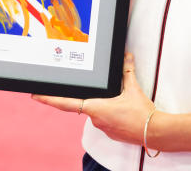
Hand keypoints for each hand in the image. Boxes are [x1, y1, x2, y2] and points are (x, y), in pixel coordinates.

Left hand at [31, 53, 154, 144]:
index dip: (49, 99)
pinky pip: (106, 120)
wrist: (155, 132)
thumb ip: (127, 71)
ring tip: (122, 103)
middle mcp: (95, 119)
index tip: (35, 95)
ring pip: (97, 111)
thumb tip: (126, 57)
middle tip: (108, 95)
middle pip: (86, 104)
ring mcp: (103, 128)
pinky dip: (112, 113)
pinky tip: (124, 110)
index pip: (65, 103)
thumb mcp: (133, 88)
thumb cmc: (142, 113)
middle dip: (94, 97)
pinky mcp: (111, 133)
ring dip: (105, 105)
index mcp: (95, 107)